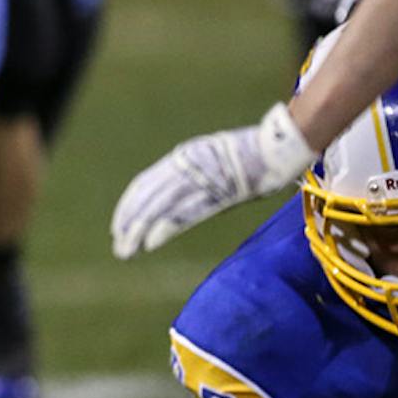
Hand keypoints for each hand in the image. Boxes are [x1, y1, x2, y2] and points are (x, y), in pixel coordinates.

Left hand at [111, 102, 314, 257]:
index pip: (146, 183)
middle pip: (149, 197)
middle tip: (119, 246)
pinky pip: (188, 212)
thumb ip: (194, 174)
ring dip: (141, 230)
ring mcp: (203, 178)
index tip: (118, 226)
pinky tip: (151, 242)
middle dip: (130, 223)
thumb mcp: (212, 159)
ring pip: (162, 206)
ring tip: (128, 250)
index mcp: (184, 157)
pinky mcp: (220, 192)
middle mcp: (188, 166)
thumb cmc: (250, 155)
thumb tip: (175, 197)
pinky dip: (166, 227)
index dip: (130, 206)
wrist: (278, 148)